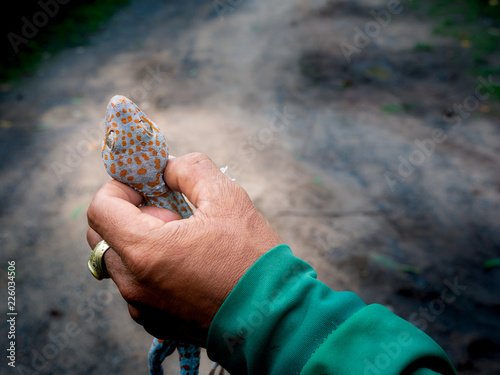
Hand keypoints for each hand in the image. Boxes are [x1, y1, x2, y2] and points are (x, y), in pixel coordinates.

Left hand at [86, 153, 282, 345]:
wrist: (273, 317)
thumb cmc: (252, 258)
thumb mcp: (228, 198)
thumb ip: (191, 169)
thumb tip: (167, 168)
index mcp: (146, 250)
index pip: (100, 209)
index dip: (117, 188)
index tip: (145, 187)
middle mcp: (134, 284)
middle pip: (103, 236)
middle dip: (129, 214)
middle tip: (168, 212)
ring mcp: (143, 307)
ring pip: (119, 262)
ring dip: (139, 242)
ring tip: (182, 240)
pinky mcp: (155, 322)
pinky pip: (136, 286)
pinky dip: (149, 268)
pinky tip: (186, 265)